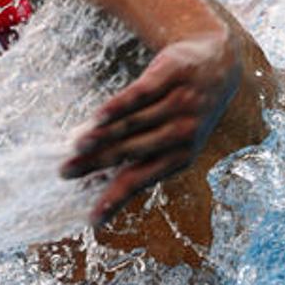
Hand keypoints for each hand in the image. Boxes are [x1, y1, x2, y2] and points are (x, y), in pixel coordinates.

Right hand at [60, 31, 239, 225]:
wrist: (219, 65)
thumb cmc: (185, 112)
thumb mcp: (174, 140)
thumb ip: (140, 157)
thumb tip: (95, 181)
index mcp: (183, 156)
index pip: (142, 180)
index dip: (116, 199)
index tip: (93, 219)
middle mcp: (184, 132)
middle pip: (131, 151)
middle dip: (97, 164)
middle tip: (65, 173)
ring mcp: (179, 103)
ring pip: (133, 123)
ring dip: (102, 136)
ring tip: (75, 147)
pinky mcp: (171, 75)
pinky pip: (141, 93)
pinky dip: (118, 106)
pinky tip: (98, 117)